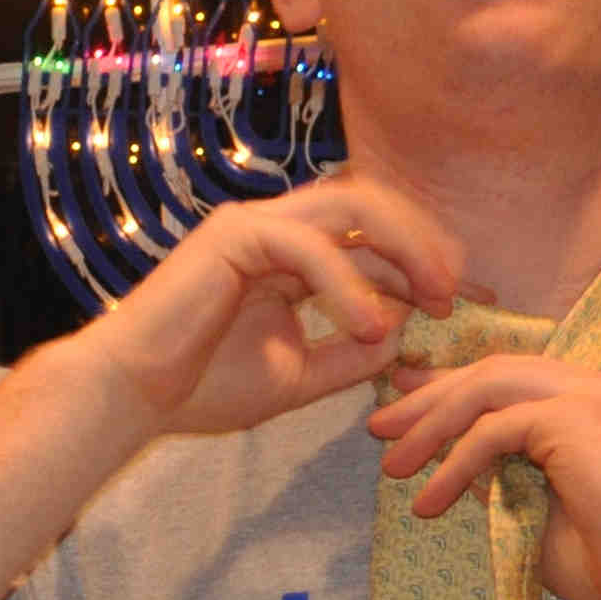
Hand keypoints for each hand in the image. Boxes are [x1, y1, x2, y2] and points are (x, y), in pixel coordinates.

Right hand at [77, 179, 465, 436]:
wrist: (131, 396)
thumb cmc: (201, 387)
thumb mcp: (300, 374)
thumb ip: (351, 353)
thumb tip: (406, 333)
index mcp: (292, 256)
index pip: (373, 238)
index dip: (426, 262)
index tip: (469, 301)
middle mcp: (277, 228)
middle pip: (372, 203)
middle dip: (424, 240)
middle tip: (458, 290)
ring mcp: (255, 225)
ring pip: (350, 204)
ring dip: (402, 245)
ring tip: (433, 295)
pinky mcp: (233, 235)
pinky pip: (308, 246)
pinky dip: (347, 284)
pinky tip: (371, 326)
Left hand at [370, 350, 600, 599]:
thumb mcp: (539, 512)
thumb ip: (500, 478)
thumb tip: (447, 460)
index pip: (516, 379)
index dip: (456, 390)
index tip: (407, 409)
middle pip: (495, 371)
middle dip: (431, 398)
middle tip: (382, 429)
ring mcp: (593, 394)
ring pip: (488, 388)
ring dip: (432, 425)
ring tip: (393, 467)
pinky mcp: (576, 416)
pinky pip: (494, 429)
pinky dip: (455, 462)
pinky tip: (429, 501)